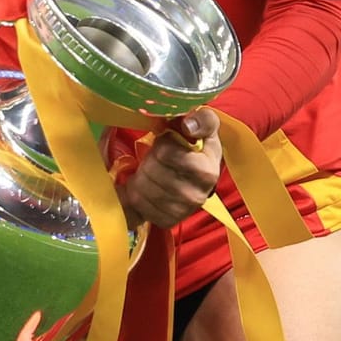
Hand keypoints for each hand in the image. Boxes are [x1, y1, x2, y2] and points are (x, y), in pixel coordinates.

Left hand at [118, 108, 222, 228]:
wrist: (196, 175)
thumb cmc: (194, 145)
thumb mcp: (202, 126)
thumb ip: (201, 119)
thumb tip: (189, 126)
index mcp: (206, 170)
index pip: (166, 153)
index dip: (161, 143)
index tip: (167, 141)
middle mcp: (197, 195)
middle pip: (150, 171)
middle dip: (148, 159)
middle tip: (155, 157)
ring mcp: (182, 211)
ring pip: (141, 190)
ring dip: (139, 176)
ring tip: (150, 171)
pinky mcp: (167, 220)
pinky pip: (136, 206)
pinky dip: (134, 194)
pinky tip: (145, 187)